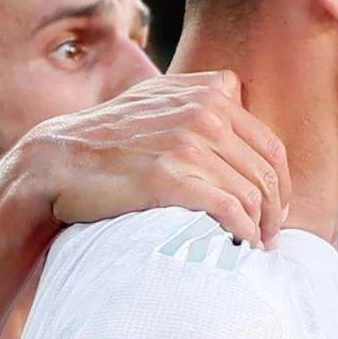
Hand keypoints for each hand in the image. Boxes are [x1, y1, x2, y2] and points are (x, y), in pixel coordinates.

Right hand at [26, 71, 292, 243]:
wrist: (58, 161)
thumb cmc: (108, 139)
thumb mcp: (155, 98)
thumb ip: (195, 96)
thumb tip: (233, 98)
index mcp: (207, 92)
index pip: (268, 143)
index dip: (279, 182)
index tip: (273, 207)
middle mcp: (203, 111)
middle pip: (266, 171)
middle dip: (275, 210)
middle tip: (270, 235)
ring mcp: (188, 143)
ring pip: (252, 193)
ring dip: (261, 227)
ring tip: (254, 245)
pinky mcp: (171, 177)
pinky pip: (230, 210)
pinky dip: (243, 233)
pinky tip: (240, 246)